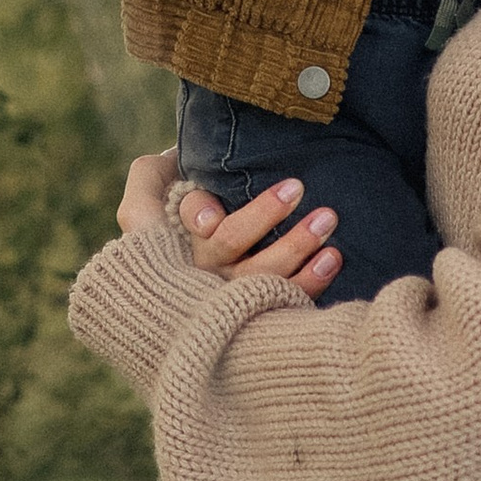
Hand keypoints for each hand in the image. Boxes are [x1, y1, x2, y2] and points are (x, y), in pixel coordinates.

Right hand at [116, 150, 341, 291]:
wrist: (206, 252)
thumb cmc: (181, 203)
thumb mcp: (153, 185)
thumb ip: (148, 179)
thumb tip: (169, 172)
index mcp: (173, 236)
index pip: (184, 221)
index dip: (199, 216)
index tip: (214, 212)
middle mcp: (200, 269)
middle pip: (229, 246)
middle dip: (263, 216)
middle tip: (296, 186)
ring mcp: (231, 294)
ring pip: (262, 275)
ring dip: (296, 246)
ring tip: (326, 219)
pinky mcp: (261, 308)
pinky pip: (285, 300)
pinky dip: (311, 281)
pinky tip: (332, 258)